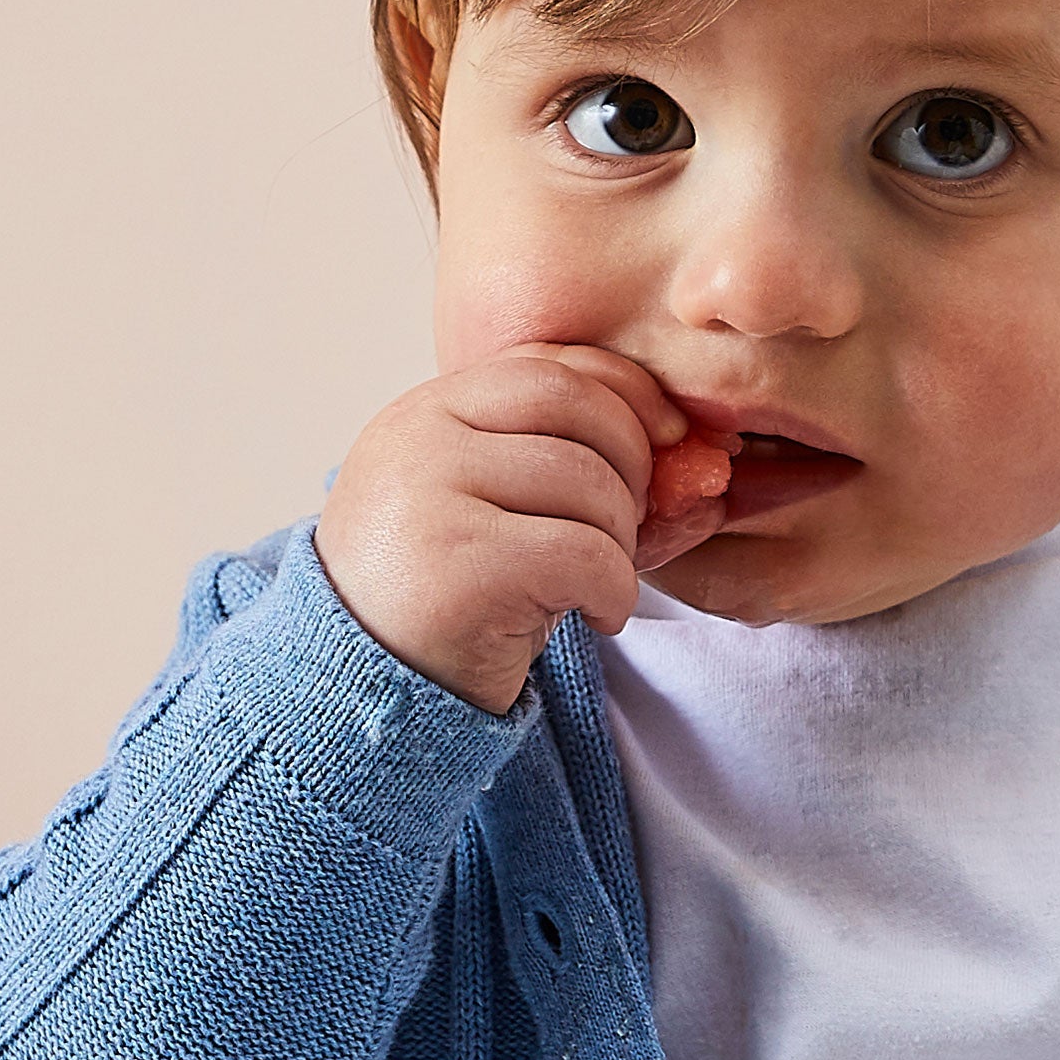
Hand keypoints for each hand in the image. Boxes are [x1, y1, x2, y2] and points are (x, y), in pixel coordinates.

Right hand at [315, 345, 734, 713]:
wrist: (370, 694)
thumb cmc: (453, 600)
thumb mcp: (494, 506)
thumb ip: (560, 456)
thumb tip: (689, 440)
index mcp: (426, 411)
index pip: (550, 365)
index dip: (627, 395)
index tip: (669, 440)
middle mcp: (418, 439)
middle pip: (578, 408)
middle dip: (634, 466)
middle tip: (629, 529)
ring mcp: (428, 497)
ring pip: (589, 483)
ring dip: (623, 542)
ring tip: (600, 583)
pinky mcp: (458, 565)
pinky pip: (585, 554)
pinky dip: (616, 590)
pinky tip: (598, 617)